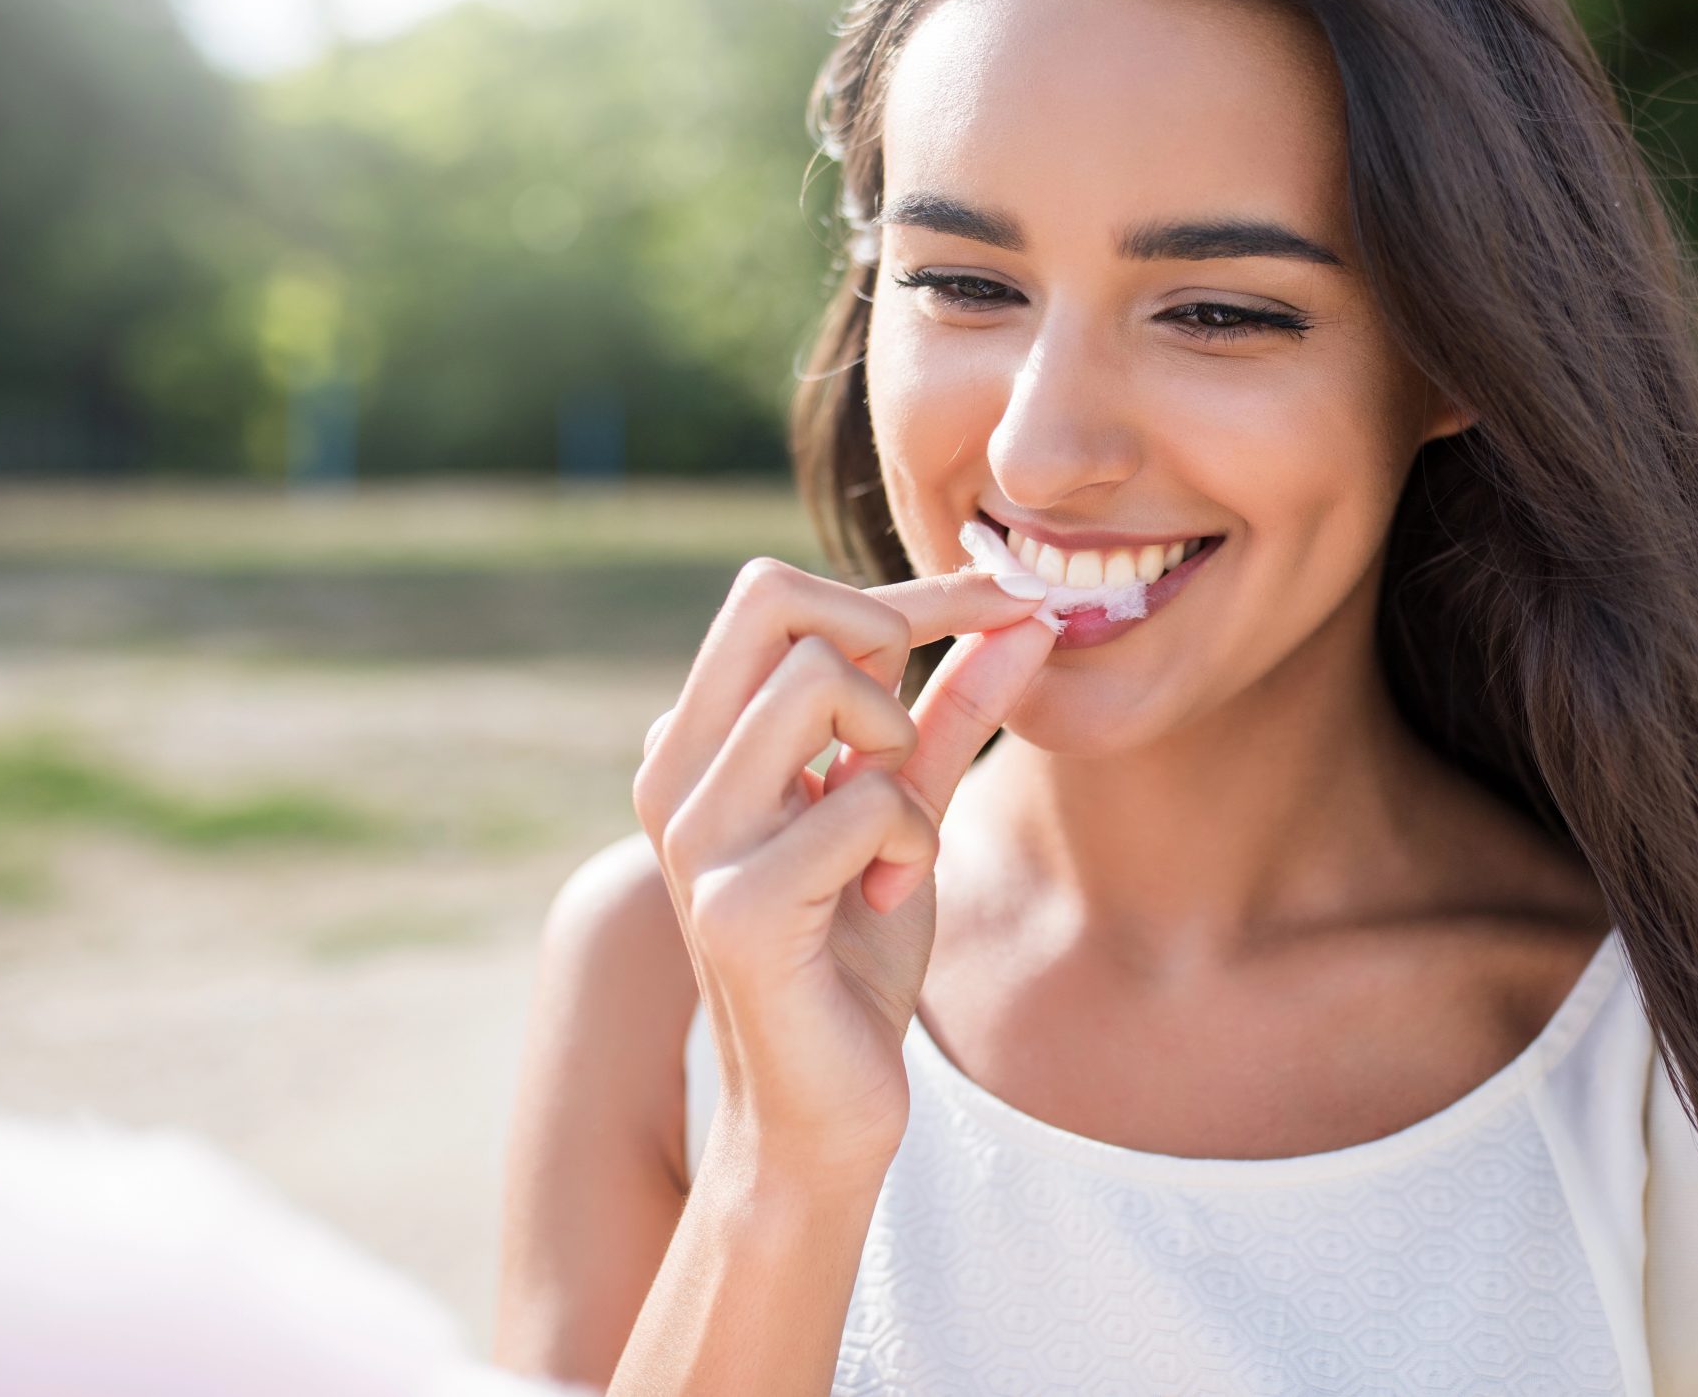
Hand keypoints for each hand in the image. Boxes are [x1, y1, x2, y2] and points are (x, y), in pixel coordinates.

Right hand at [632, 556, 1055, 1177]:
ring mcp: (696, 836)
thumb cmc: (854, 957)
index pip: (778, 594)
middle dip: (888, 637)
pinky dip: (912, 840)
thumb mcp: (907, 810)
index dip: (907, 587)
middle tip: (912, 741)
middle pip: (773, 600)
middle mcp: (674, 772)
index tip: (1007, 598)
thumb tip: (1023, 616)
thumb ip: (951, 713)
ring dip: (898, 752)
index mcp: (699, 741)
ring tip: (896, 835)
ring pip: (822, 683)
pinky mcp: (737, 905)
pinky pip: (863, 801)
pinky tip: (890, 897)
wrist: (822, 1112)